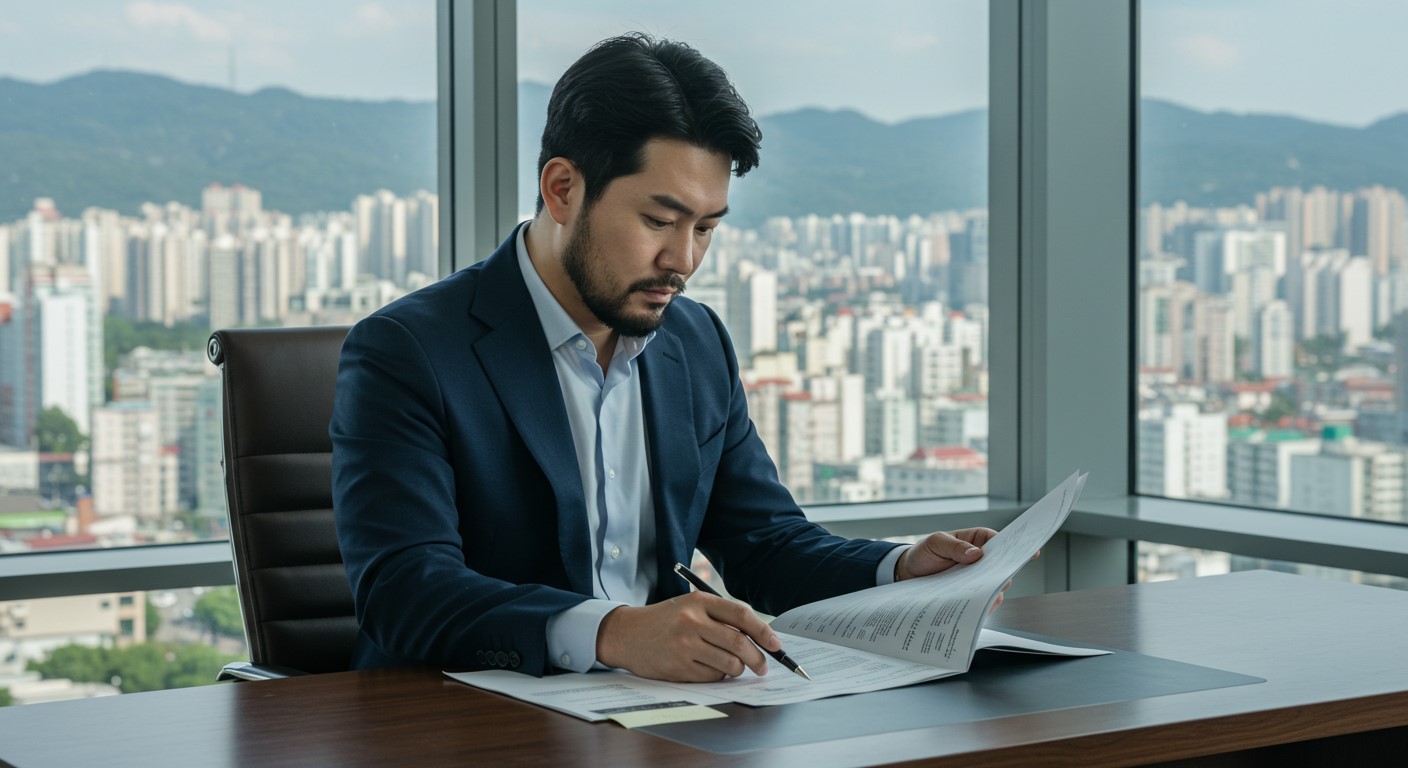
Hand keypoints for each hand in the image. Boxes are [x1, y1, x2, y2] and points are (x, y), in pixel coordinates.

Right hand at [595, 592, 779, 681]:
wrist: (626, 634)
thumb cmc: (665, 621)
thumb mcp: (690, 607)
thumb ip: (720, 617)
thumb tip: (758, 637)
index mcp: (699, 602)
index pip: (741, 615)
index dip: (763, 631)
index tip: (775, 645)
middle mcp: (692, 622)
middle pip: (739, 643)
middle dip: (758, 658)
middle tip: (763, 666)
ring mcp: (684, 646)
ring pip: (729, 664)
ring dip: (737, 669)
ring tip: (732, 666)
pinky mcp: (678, 668)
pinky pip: (713, 677)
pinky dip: (718, 676)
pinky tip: (709, 668)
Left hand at [896, 528, 1037, 612]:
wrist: (907, 574)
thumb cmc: (923, 553)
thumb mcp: (936, 543)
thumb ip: (955, 547)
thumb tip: (976, 554)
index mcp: (976, 540)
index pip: (999, 541)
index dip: (1014, 546)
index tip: (1027, 552)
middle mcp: (981, 560)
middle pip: (1002, 565)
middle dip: (1005, 571)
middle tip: (1002, 578)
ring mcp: (977, 579)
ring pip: (996, 586)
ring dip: (993, 590)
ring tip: (986, 594)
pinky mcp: (971, 596)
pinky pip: (985, 602)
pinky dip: (984, 605)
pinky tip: (979, 607)